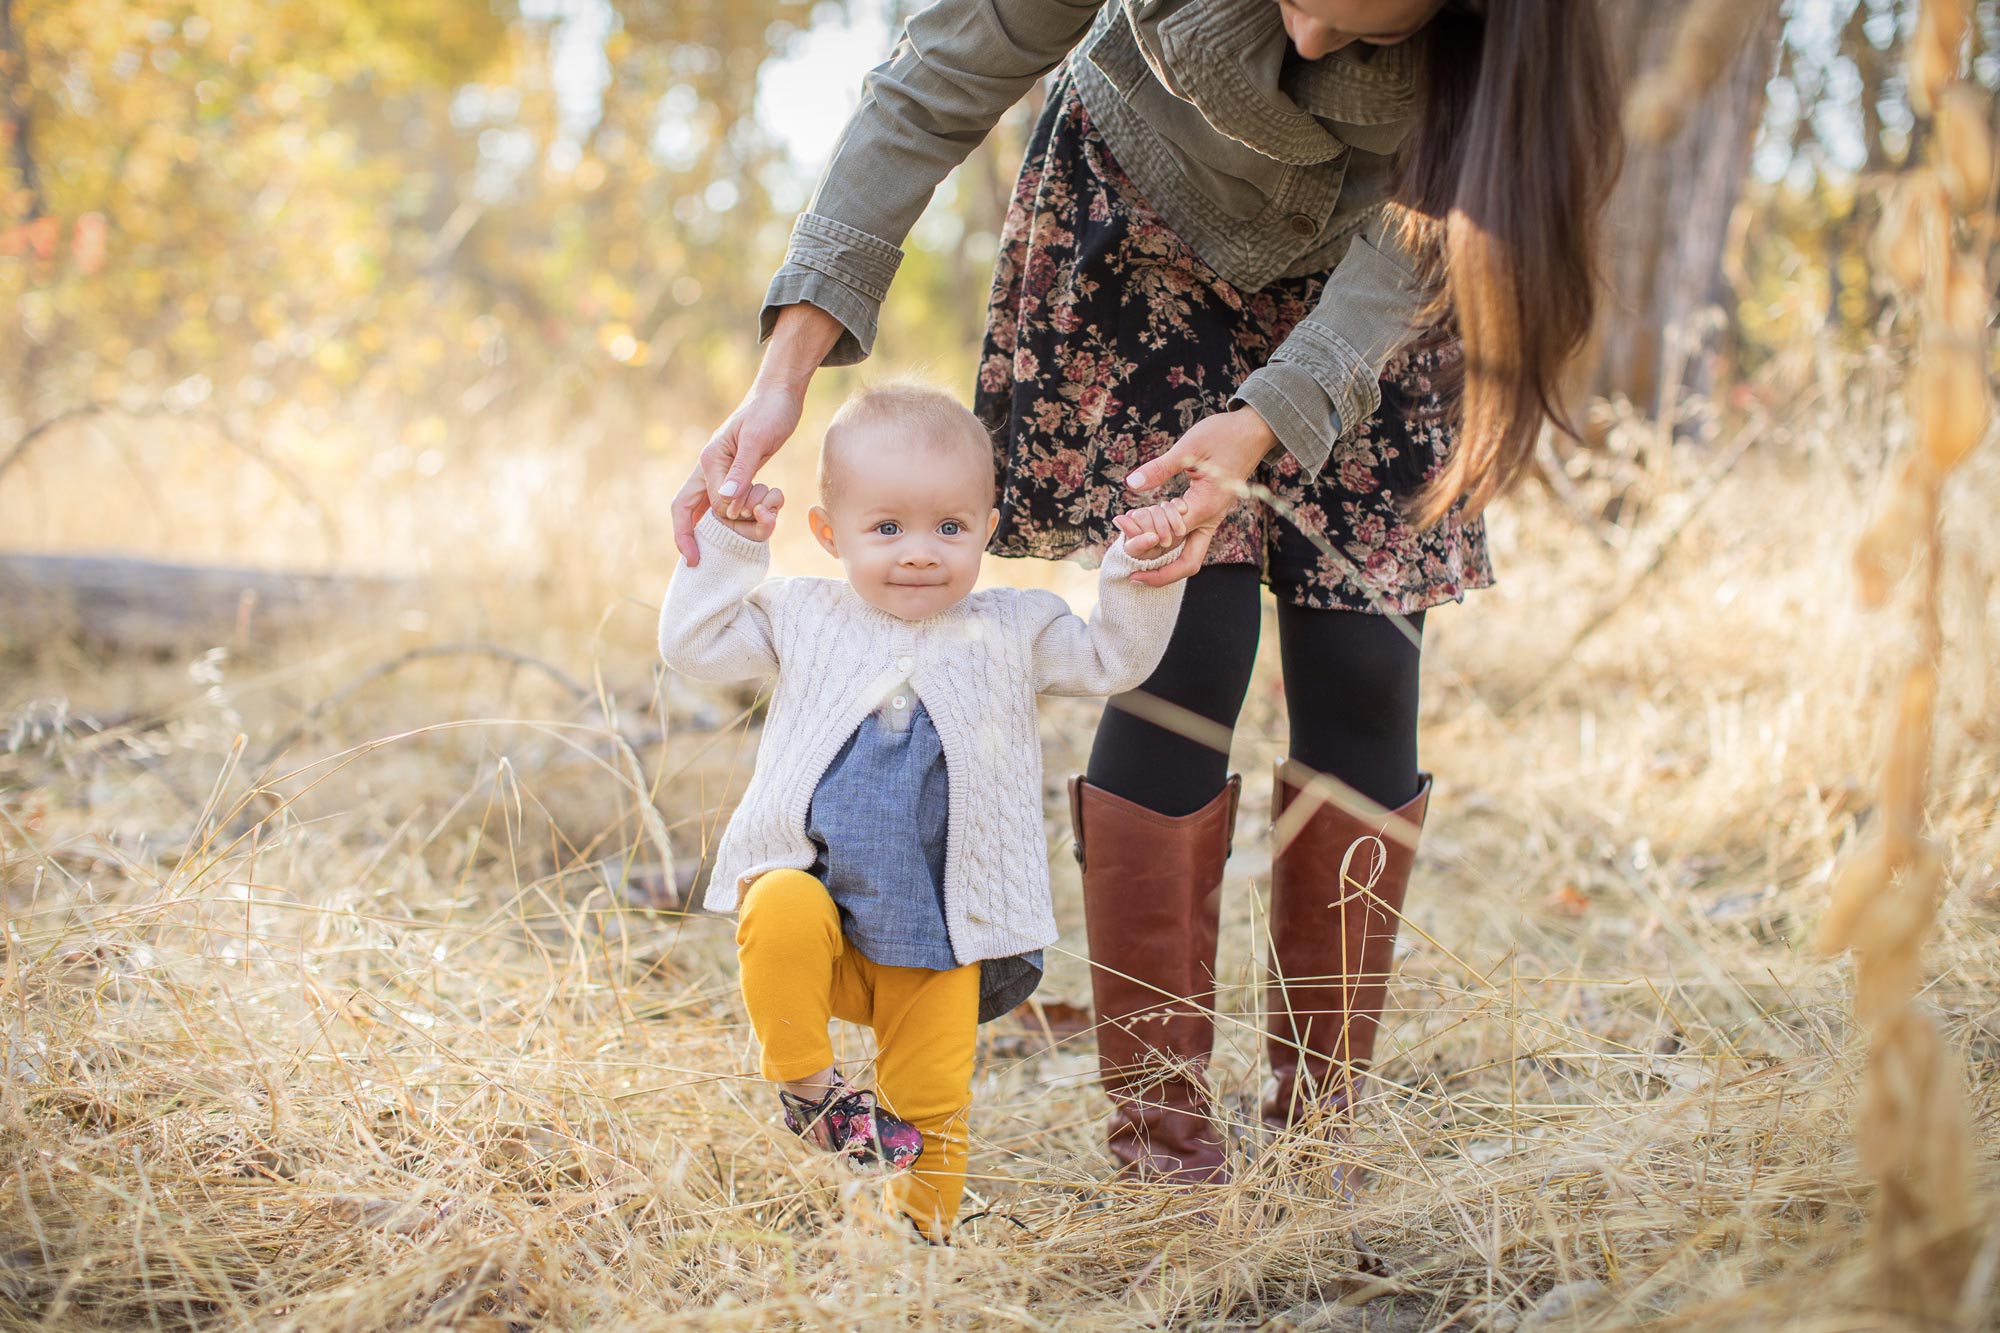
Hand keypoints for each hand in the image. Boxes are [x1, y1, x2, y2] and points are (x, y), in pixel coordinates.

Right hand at [670, 303, 841, 564]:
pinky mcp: (740, 474)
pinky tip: (774, 503)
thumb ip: (741, 471)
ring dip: (750, 517)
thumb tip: (725, 503)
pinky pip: (740, 503)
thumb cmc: (769, 411)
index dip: (689, 535)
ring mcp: (725, 473)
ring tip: (774, 506)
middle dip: (729, 529)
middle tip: (760, 526)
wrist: (782, 393)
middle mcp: (711, 469)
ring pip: (725, 512)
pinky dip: (757, 509)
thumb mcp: (758, 440)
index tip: (694, 560)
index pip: (695, 506)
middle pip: (700, 513)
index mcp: (709, 461)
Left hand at [1121, 406, 1277, 586]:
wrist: (1255, 431)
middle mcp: (1212, 519)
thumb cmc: (1225, 435)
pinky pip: (1189, 538)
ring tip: (1133, 549)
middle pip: (1187, 564)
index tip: (1120, 529)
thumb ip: (1161, 468)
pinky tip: (1147, 531)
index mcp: (1206, 505)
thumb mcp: (1189, 448)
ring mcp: (1212, 518)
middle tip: (1132, 575)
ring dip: (1162, 557)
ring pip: (1188, 554)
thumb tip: (1131, 484)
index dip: (1144, 539)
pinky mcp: (1209, 512)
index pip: (1170, 537)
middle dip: (1159, 574)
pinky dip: (1168, 541)